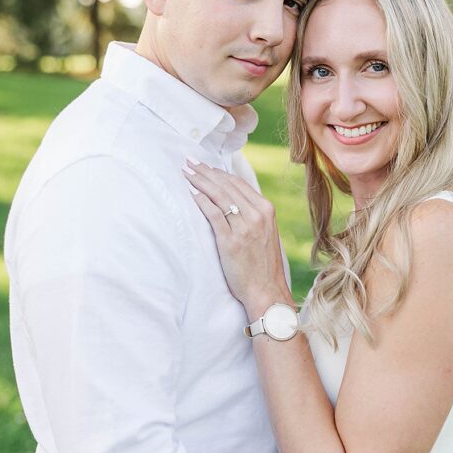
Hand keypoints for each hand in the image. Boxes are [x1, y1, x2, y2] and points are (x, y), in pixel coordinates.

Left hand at [183, 161, 291, 315]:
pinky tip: (191, 192)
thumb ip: (252, 215)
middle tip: (189, 162)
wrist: (266, 290)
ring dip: (200, 181)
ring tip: (186, 172)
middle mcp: (257, 215)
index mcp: (266, 210)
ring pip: (219, 196)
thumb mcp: (264, 233)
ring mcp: (245, 227)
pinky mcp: (231, 240)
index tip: (204, 165)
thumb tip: (233, 200)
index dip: (219, 173)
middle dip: (206, 172)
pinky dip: (202, 201)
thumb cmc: (262, 264)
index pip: (238, 183)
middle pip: (227, 185)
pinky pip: (214, 214)